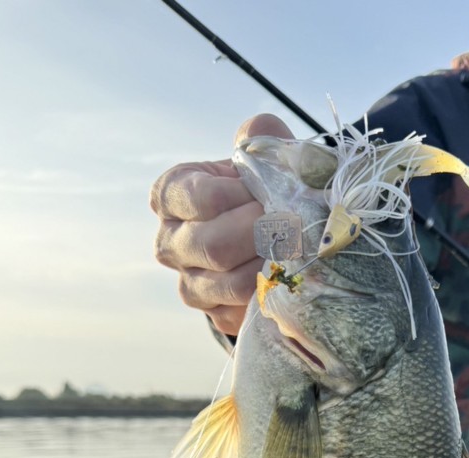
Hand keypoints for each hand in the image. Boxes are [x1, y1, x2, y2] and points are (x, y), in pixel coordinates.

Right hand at [150, 114, 292, 335]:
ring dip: (269, 264)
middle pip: (212, 244)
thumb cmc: (260, 191)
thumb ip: (261, 139)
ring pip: (228, 282)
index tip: (264, 191)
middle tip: (293, 222)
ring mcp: (191, 284)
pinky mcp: (217, 315)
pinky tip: (291, 276)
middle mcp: (171, 243)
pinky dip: (272, 292)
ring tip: (297, 247)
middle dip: (260, 231)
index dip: (236, 196)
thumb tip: (261, 130)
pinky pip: (244, 309)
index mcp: (171, 196)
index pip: (195, 198)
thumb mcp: (260, 160)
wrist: (272, 239)